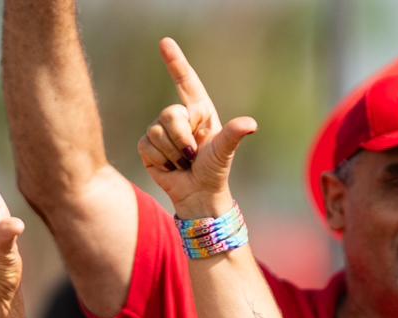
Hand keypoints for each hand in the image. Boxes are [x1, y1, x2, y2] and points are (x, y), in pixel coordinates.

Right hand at [137, 38, 256, 218]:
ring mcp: (162, 131)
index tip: (165, 42)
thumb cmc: (215, 171)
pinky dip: (159, 160)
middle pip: (170, 114)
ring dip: (172, 154)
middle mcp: (180, 117)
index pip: (186, 82)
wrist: (198, 196)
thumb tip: (251, 124)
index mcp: (200, 112)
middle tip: (193, 156)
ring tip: (183, 163)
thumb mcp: (224, 152)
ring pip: (156, 132)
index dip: (176, 62)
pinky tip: (169, 167)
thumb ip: (233, 135)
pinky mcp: (148, 146)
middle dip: (181, 138)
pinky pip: (147, 145)